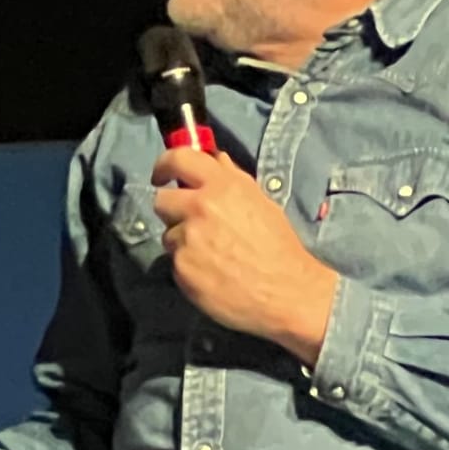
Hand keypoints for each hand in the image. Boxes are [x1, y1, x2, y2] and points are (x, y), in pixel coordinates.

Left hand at [152, 148, 338, 364]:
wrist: (286, 292)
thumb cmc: (278, 247)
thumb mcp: (261, 203)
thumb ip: (232, 179)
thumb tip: (215, 158)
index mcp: (223, 187)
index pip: (178, 159)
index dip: (165, 165)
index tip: (162, 176)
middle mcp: (201, 207)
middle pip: (162, 201)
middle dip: (174, 212)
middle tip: (193, 224)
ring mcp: (188, 238)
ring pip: (168, 234)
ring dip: (182, 241)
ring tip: (211, 254)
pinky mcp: (181, 266)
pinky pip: (174, 260)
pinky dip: (187, 265)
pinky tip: (210, 272)